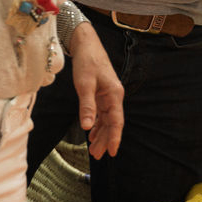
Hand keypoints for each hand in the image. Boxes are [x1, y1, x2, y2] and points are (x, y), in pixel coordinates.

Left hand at [69, 23, 124, 158]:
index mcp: (114, 95)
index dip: (115, 138)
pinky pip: (101, 113)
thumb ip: (87, 106)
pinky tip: (92, 133)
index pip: (116, 121)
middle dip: (106, 139)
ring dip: (101, 134)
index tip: (113, 152)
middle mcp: (114, 97)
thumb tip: (87, 127)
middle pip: (112, 123)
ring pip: (106, 120)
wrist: (87, 45)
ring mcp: (108, 95)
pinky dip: (97, 124)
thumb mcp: (84, 85)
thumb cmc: (87, 62)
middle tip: (98, 155)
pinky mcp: (101, 94)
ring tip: (94, 149)